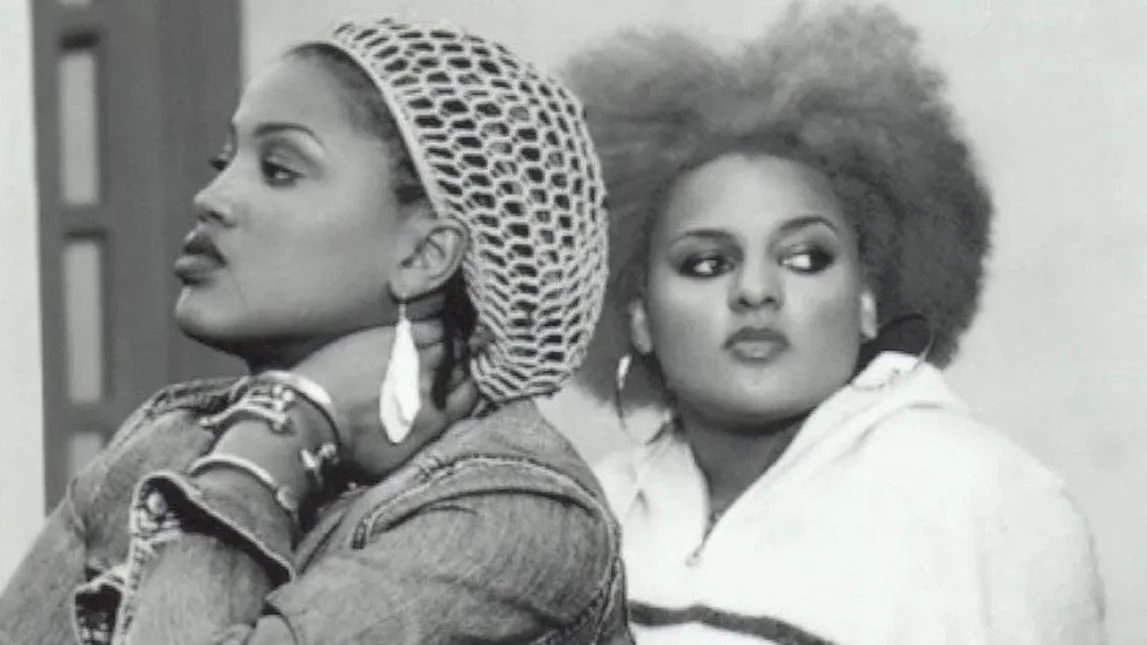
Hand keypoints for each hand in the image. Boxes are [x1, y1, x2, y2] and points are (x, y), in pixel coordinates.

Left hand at [292, 323, 479, 483]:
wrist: (312, 416)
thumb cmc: (347, 447)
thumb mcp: (394, 461)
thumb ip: (423, 441)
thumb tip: (438, 425)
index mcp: (436, 419)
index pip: (472, 394)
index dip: (470, 386)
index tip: (463, 383)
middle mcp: (434, 386)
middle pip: (463, 368)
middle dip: (462, 365)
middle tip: (453, 363)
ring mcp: (416, 358)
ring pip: (451, 344)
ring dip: (451, 344)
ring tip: (445, 343)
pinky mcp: (395, 337)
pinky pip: (430, 326)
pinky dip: (435, 327)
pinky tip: (430, 329)